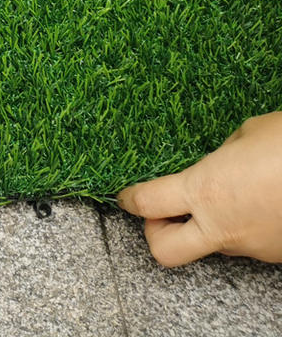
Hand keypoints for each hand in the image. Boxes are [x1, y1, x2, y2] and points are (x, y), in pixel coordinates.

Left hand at [117, 112, 281, 265]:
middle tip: (161, 211)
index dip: (128, 199)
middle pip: (164, 250)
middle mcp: (223, 226)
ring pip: (210, 247)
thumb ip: (219, 154)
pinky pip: (244, 242)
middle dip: (154, 233)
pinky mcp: (276, 254)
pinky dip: (240, 224)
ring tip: (223, 195)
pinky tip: (255, 200)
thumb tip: (215, 161)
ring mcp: (251, 246)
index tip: (123, 195)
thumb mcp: (246, 134)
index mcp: (205, 190)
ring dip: (205, 226)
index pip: (147, 203)